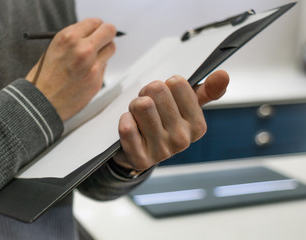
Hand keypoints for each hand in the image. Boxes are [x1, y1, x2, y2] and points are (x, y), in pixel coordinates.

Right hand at [26, 18, 115, 120]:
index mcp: (68, 38)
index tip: (97, 30)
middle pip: (109, 31)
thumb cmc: (45, 75)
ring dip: (104, 51)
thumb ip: (75, 39)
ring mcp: (92, 66)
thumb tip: (93, 34)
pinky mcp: (97, 80)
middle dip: (106, 34)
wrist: (41, 102)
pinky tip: (85, 74)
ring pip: (111, 48)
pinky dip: (98, 67)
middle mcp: (82, 49)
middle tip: (103, 39)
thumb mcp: (55, 48)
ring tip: (92, 58)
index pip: (95, 22)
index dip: (97, 26)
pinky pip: (104, 66)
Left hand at [113, 70, 228, 170]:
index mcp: (197, 126)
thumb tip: (223, 74)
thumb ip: (206, 90)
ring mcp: (162, 151)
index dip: (164, 86)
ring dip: (134, 106)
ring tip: (139, 116)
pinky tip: (131, 126)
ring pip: (141, 105)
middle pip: (156, 91)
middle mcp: (182, 140)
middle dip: (147, 93)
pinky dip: (125, 120)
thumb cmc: (163, 123)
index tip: (164, 98)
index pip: (176, 83)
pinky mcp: (141, 159)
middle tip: (148, 107)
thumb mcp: (186, 107)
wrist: (141, 151)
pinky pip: (127, 127)